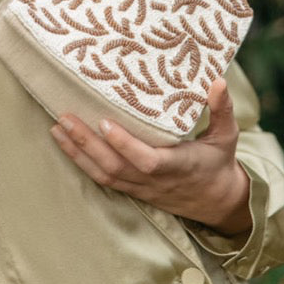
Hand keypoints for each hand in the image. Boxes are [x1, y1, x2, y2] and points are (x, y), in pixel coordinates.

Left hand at [49, 78, 251, 235]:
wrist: (217, 202)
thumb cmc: (219, 162)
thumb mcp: (227, 135)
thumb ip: (222, 110)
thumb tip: (219, 80)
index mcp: (178, 166)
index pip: (147, 160)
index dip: (125, 145)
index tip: (105, 122)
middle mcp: (155, 180)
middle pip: (115, 167)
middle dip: (87, 144)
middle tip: (64, 118)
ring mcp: (141, 187)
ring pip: (104, 175)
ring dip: (77, 153)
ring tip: (57, 128)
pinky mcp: (133, 189)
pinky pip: (103, 179)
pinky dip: (82, 162)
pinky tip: (65, 143)